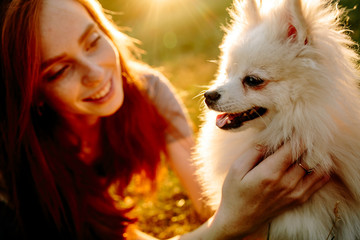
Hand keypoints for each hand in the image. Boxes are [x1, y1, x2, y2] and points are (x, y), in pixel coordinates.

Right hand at [209, 142, 329, 238]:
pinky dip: (322, 172)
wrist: (238, 220)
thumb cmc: (234, 193)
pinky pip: (317, 184)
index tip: (296, 126)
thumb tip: (267, 139)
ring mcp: (294, 193)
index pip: (292, 149)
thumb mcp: (236, 169)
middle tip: (306, 133)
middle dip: (308, 143)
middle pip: (306, 157)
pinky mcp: (297, 200)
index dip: (297, 136)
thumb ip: (252, 153)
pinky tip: (320, 164)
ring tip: (313, 146)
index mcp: (269, 173)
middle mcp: (286, 183)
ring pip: (316, 170)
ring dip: (317, 156)